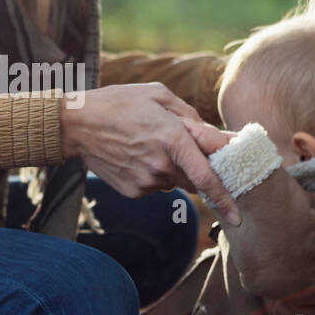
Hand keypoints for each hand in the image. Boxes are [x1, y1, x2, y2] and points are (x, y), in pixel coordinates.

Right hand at [60, 84, 241, 225]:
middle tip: (178, 145)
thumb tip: (217, 137)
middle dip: (198, 168)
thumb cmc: (120, 103)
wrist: (76, 125)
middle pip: (196, 179)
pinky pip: (157, 186)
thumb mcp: (158, 96)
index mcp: (172, 138)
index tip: (237, 218)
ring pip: (176, 181)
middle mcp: (161, 165)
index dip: (225, 199)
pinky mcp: (134, 191)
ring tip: (148, 143)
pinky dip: (154, 173)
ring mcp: (146, 181)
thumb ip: (192, 117)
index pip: (207, 177)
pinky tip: (136, 155)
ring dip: (173, 167)